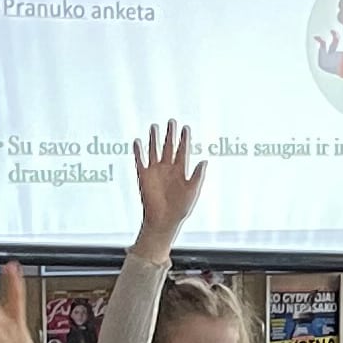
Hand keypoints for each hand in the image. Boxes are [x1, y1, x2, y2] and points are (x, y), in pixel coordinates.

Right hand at [133, 122, 207, 249]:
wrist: (164, 220)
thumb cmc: (180, 208)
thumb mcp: (193, 191)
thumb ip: (197, 176)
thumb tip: (204, 161)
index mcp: (181, 170)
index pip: (182, 150)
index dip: (184, 139)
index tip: (186, 127)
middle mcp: (168, 168)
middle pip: (169, 147)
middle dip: (170, 134)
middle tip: (172, 121)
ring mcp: (155, 171)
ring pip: (154, 151)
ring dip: (154, 139)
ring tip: (154, 127)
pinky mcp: (144, 176)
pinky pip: (140, 161)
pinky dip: (138, 152)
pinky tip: (137, 142)